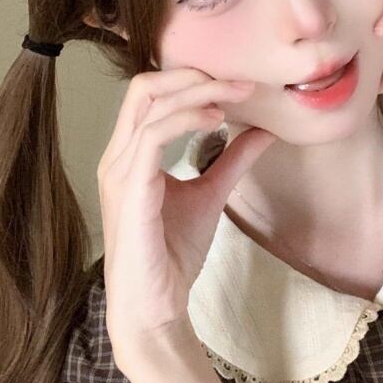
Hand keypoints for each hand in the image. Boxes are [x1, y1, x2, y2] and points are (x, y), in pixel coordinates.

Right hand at [97, 68, 276, 363]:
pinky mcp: (131, 189)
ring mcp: (119, 171)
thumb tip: (265, 130)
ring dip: (199, 91)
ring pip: (151, 104)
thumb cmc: (173, 253)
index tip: (237, 84)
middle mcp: (117, 156)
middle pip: (145, 87)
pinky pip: (153, 135)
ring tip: (236, 97)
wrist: (155, 308)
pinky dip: (187, 117)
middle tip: (238, 82)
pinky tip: (216, 121)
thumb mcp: (211, 194)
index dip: (191, 77)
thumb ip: (232, 160)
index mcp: (129, 153)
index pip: (151, 93)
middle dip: (193, 75)